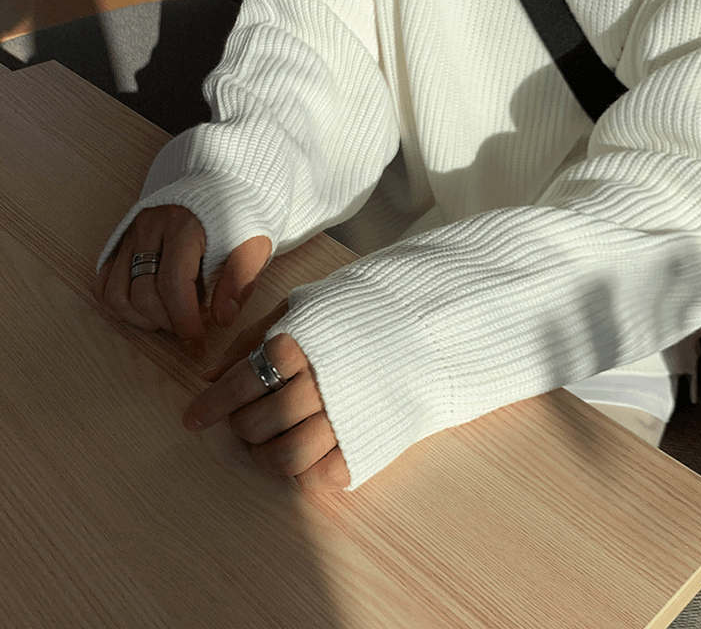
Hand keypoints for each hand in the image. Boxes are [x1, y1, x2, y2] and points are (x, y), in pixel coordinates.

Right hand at [92, 205, 271, 355]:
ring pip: (116, 293)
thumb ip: (239, 280)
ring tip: (170, 318)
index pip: (173, 284)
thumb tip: (222, 320)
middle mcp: (150, 226)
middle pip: (142, 294)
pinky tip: (148, 311)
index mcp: (184, 225)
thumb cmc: (240, 217)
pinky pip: (104, 283)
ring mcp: (130, 233)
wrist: (221, 182)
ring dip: (141, 318)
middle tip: (191, 327)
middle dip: (168, 322)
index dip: (185, 322)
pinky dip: (120, 306)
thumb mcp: (254, 245)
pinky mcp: (120, 240)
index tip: (198, 345)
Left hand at [181, 303, 350, 491]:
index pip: (238, 384)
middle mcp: (319, 384)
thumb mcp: (301, 309)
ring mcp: (344, 419)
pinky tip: (300, 450)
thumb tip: (209, 374)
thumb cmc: (354, 317)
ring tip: (266, 442)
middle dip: (239, 427)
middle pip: (256, 424)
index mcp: (299, 346)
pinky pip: (321, 475)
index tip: (192, 418)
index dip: (209, 406)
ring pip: (285, 458)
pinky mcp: (366, 445)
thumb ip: (253, 339)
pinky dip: (301, 471)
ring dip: (264, 456)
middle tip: (243, 419)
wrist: (424, 330)